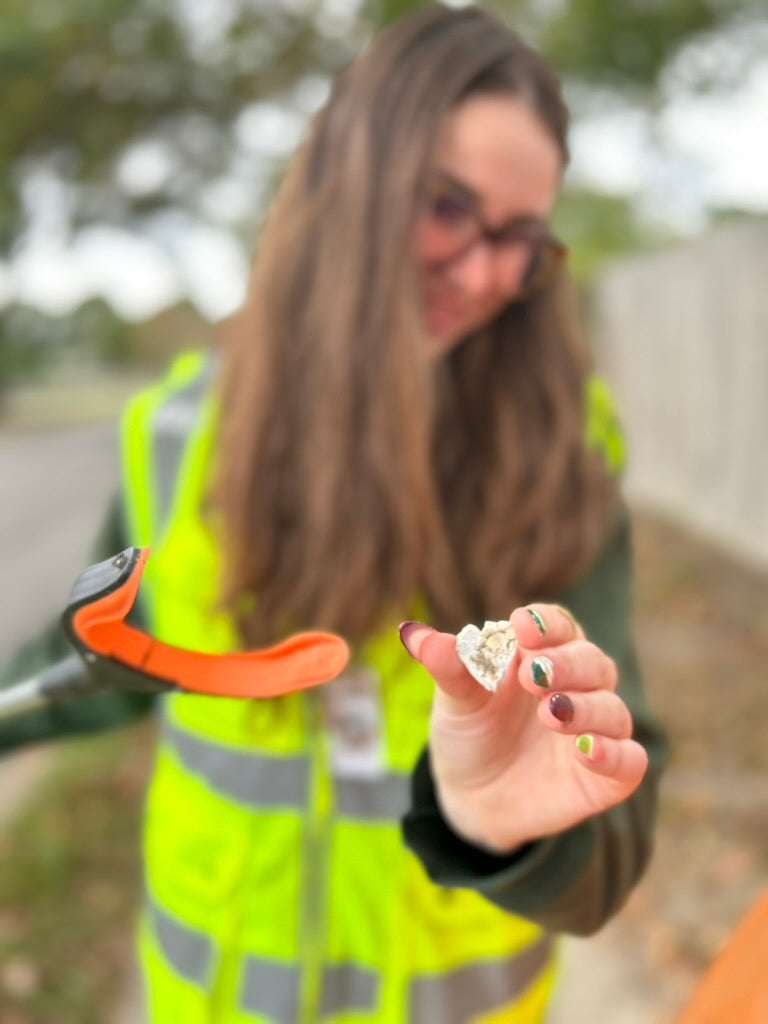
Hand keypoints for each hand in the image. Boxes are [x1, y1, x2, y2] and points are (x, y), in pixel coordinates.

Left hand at [399, 605, 647, 851]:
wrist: (471, 797)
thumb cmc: (469, 731)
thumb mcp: (454, 700)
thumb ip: (448, 668)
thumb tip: (416, 636)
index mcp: (543, 653)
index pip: (558, 625)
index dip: (547, 623)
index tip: (523, 626)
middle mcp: (577, 686)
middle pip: (591, 662)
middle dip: (567, 664)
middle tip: (535, 674)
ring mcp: (594, 730)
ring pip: (612, 709)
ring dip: (587, 707)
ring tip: (552, 713)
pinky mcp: (606, 775)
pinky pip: (630, 760)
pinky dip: (614, 753)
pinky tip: (587, 750)